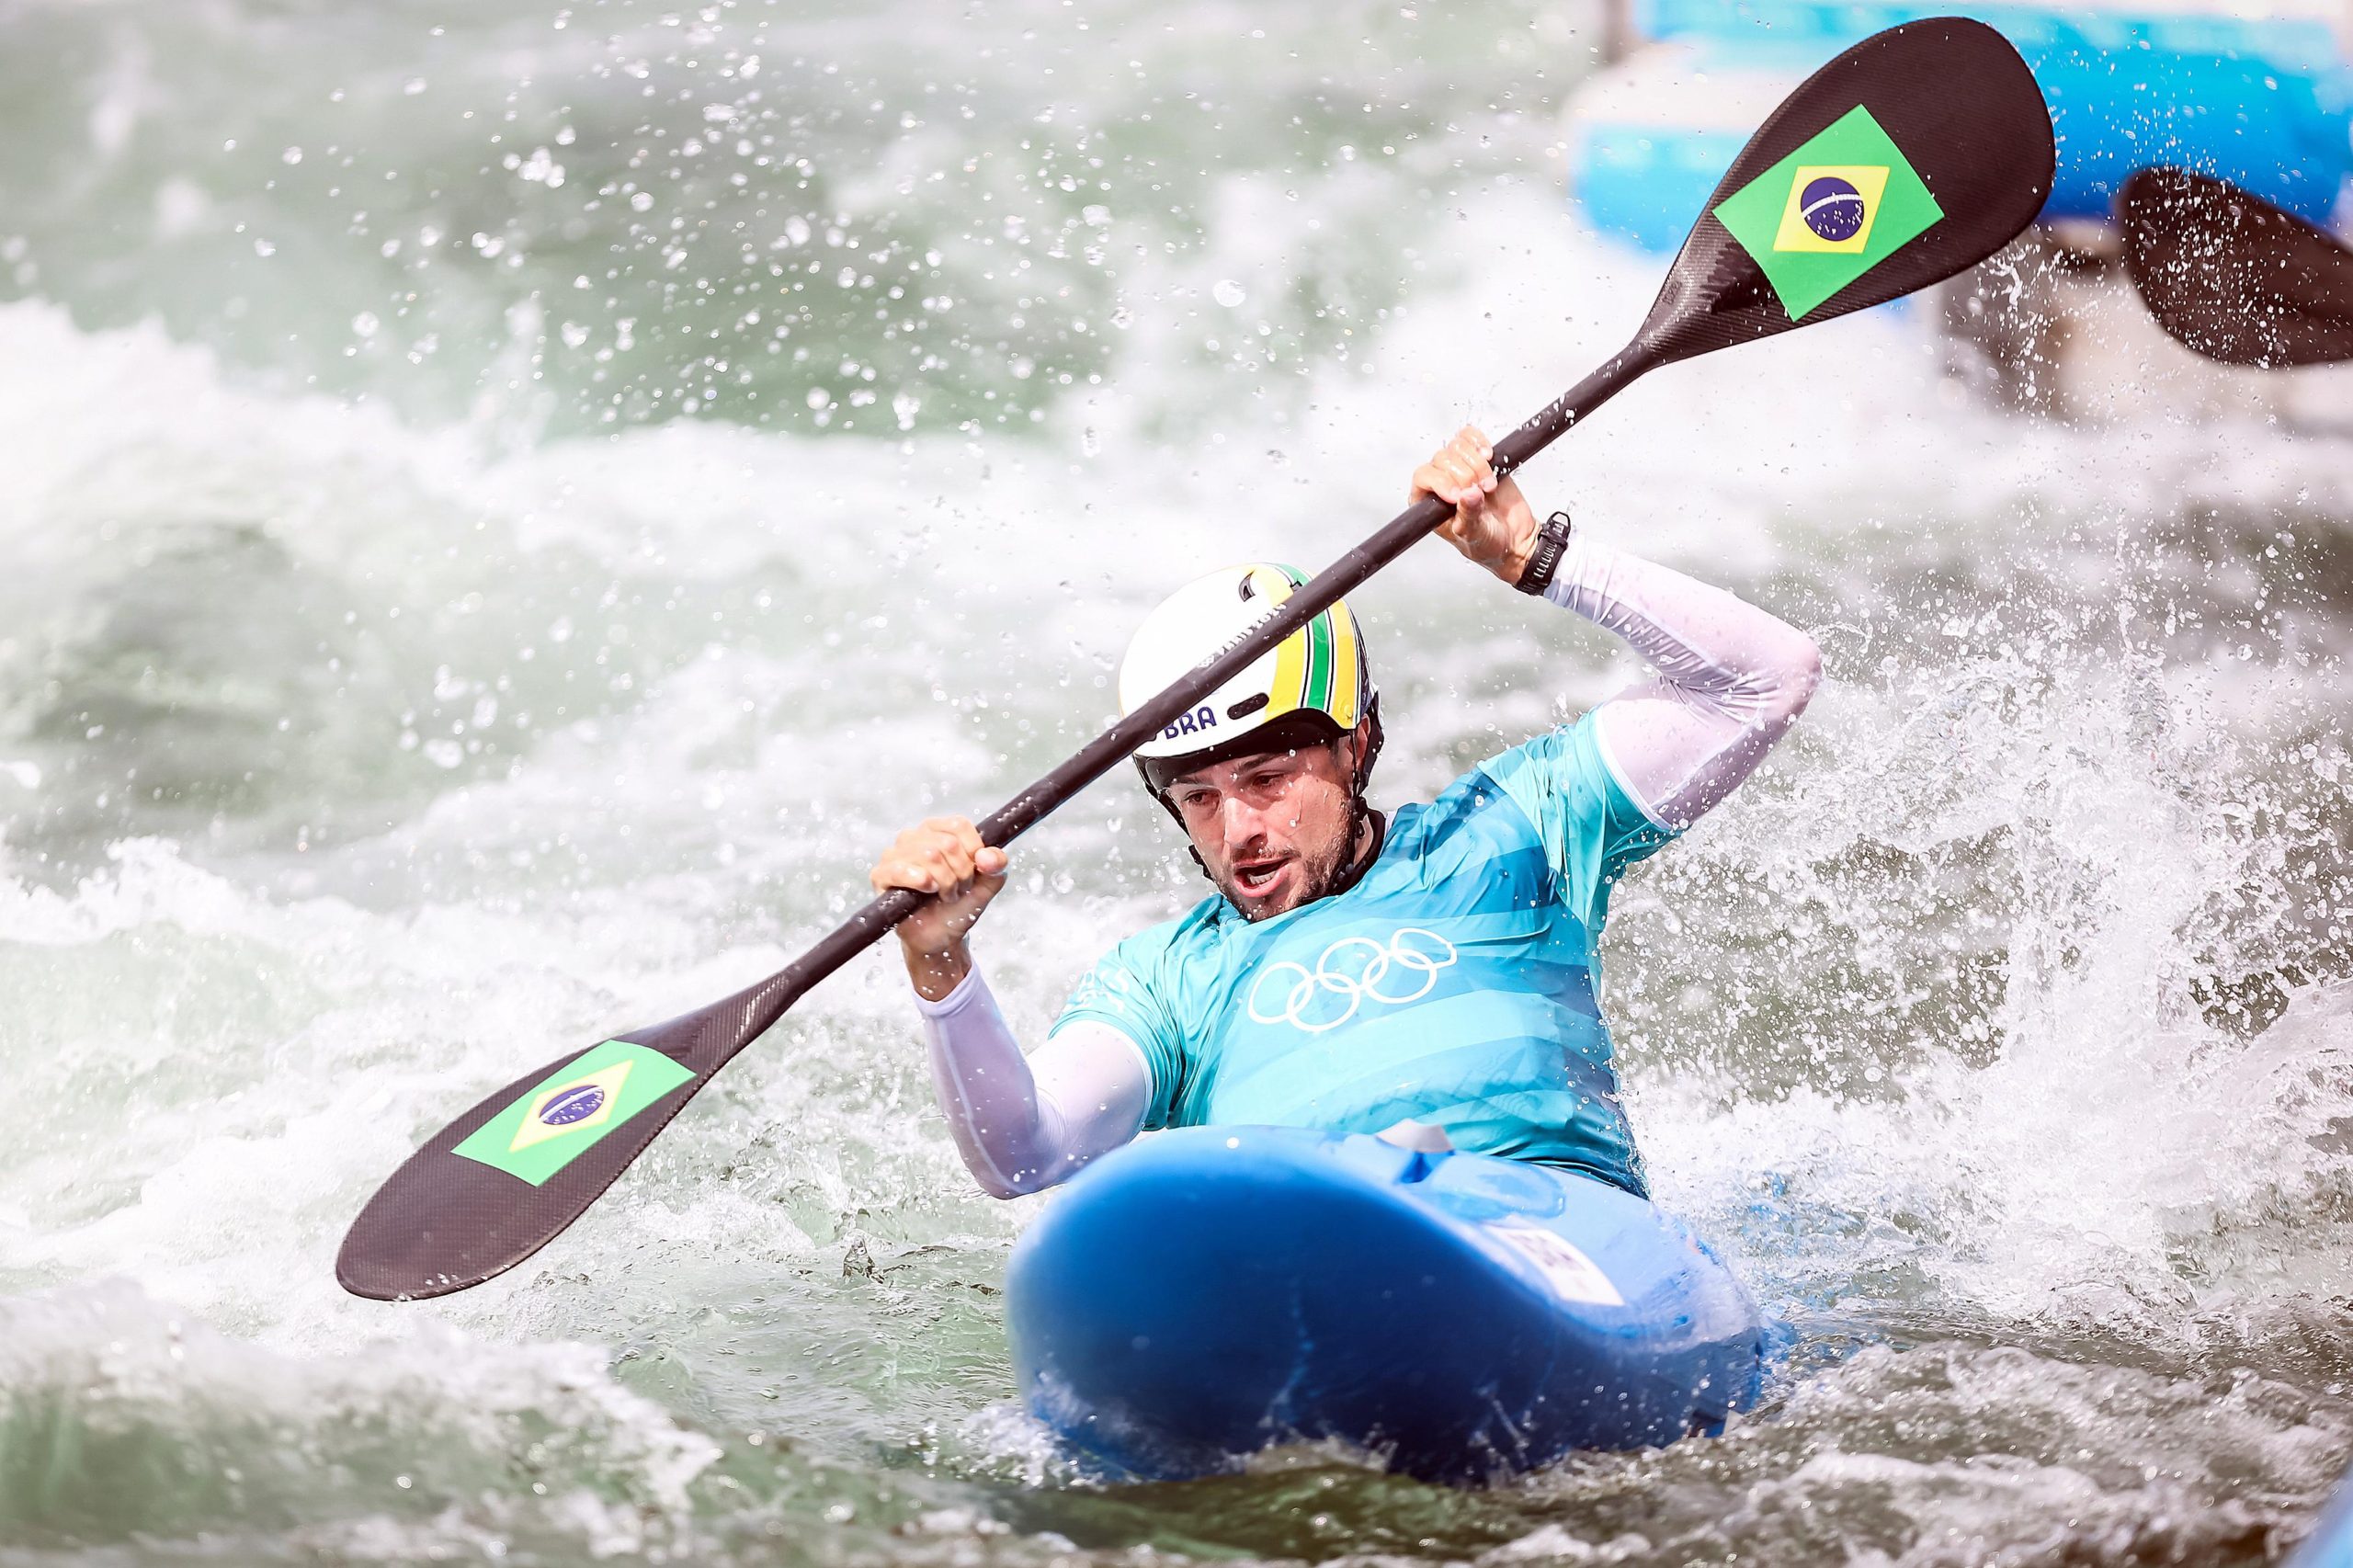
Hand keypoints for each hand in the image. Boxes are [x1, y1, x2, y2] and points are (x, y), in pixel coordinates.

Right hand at [870, 816, 1008, 1000]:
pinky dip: (919, 881)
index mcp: (937, 831)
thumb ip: (996, 864)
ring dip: (945, 882)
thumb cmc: (960, 905)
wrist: (942, 936)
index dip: (973, 850)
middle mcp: (913, 837)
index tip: (976, 871)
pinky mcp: (880, 875)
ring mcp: (894, 854)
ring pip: (929, 856)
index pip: (958, 825)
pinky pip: (899, 869)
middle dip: (962, 874)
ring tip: (945, 895)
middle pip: (948, 844)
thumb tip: (987, 856)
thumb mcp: (987, 883)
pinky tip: (928, 889)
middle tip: (958, 890)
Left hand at [1410, 424, 1540, 585]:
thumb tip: (1467, 495)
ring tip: (1489, 485)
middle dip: (1466, 475)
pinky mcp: (1477, 457)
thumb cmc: (1487, 543)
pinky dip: (1480, 443)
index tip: (1459, 495)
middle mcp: (1440, 483)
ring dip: (1478, 464)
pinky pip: (1469, 436)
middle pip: (1443, 459)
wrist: (1514, 537)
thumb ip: (1468, 515)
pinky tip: (1489, 457)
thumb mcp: (1474, 535)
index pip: (1423, 477)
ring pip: (1457, 447)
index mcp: (1429, 503)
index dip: (1441, 482)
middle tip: (1481, 493)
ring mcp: (1458, 468)